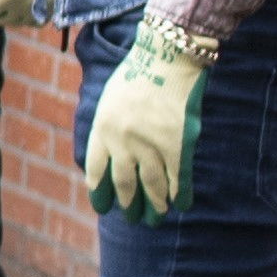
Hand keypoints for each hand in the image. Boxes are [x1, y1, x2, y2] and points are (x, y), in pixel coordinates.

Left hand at [84, 19, 218, 216]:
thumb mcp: (109, 100)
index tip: (104, 206)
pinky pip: (178, 177)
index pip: (97, 171)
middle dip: (128, 205)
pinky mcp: (177, 145)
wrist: (166, 58)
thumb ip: (107, 128)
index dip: (101, 192)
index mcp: (102, 129)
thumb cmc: (136, 75)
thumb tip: (107, 156)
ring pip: (152, 185)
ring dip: (154, 204)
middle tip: (132, 218)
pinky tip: (179, 204)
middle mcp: (123, 142)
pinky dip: (179, 193)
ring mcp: (151, 145)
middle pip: (124, 184)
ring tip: (155, 217)